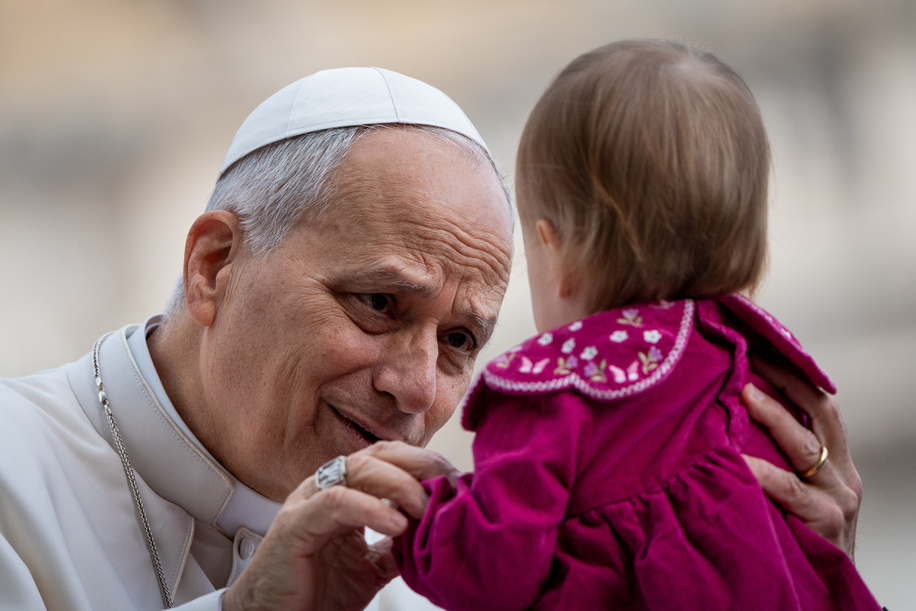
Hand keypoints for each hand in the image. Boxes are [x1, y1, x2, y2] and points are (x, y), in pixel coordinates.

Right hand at [223, 441, 458, 610]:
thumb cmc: (317, 593)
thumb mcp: (371, 567)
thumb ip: (397, 547)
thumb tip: (436, 532)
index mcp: (347, 492)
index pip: (391, 458)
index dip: (426, 463)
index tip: (457, 481)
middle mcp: (327, 488)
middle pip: (379, 455)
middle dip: (420, 464)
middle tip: (450, 484)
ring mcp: (308, 501)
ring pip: (359, 469)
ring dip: (399, 484)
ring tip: (424, 506)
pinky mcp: (295, 524)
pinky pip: (335, 502)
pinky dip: (369, 508)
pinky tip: (395, 525)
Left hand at [741, 358, 861, 559]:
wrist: (825, 593)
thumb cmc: (797, 535)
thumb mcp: (792, 489)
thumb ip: (773, 456)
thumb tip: (724, 412)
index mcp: (834, 458)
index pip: (817, 399)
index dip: (791, 368)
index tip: (758, 341)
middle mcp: (841, 471)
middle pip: (818, 407)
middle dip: (783, 376)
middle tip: (746, 352)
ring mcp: (838, 496)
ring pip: (806, 443)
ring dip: (772, 413)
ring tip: (741, 391)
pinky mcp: (827, 522)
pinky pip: (790, 490)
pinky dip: (762, 472)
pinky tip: (738, 460)